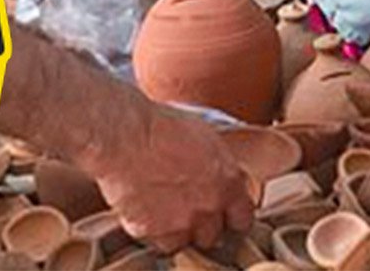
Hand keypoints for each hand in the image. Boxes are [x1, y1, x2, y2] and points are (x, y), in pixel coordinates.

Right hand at [83, 104, 254, 250]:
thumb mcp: (206, 136)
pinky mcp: (152, 232)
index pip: (243, 218)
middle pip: (214, 235)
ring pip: (186, 242)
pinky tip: (146, 211)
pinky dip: (153, 232)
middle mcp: (209, 206)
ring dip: (178, 230)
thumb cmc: (162, 126)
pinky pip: (158, 242)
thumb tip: (223, 174)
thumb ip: (220, 165)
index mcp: (228, 181)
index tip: (223, 214)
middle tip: (188, 207)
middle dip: (203, 224)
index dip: (231, 216)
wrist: (126, 135)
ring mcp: (181, 222)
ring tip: (164, 209)